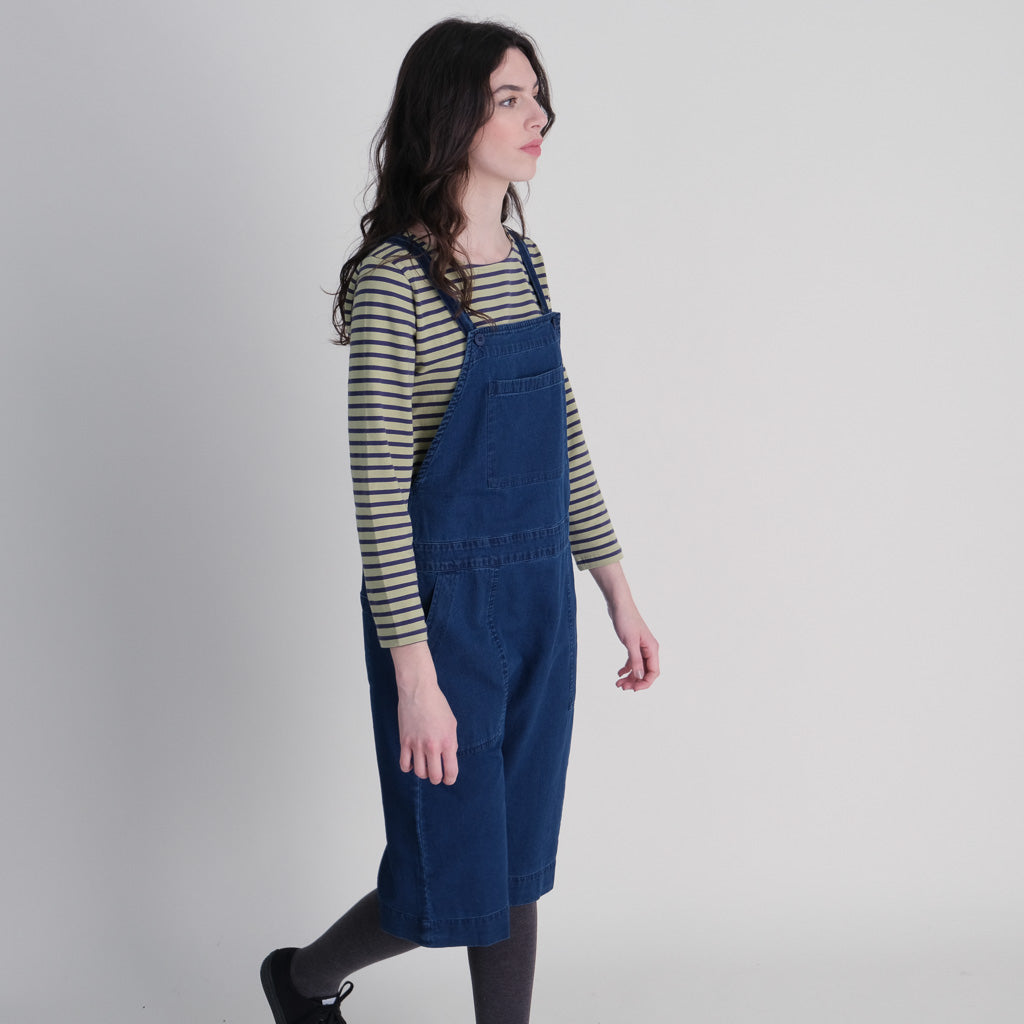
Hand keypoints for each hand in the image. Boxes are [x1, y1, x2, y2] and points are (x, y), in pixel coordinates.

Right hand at [390, 641, 458, 783]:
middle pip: (434, 776)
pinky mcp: (404, 741)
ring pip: (419, 773)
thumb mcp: (452, 724)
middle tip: (437, 774)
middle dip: (437, 778)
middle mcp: (433, 746)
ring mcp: (417, 745)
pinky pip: (404, 764)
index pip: (450, 771)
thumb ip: (451, 742)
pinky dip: (409, 767)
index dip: (450, 779)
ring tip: (425, 766)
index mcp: (448, 741)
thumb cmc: (437, 705)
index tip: (448, 779)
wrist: (419, 691)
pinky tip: (413, 761)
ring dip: (423, 773)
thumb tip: (449, 757)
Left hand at [588, 562, 660, 691]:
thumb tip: (640, 678)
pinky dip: (627, 668)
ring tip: (618, 683)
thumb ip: (635, 661)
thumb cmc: (626, 619)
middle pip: (646, 672)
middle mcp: (649, 649)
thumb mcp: (630, 642)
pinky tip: (619, 673)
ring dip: (630, 677)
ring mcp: (641, 647)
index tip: (633, 689)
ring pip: (639, 667)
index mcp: (652, 648)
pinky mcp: (633, 644)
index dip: (645, 683)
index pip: (653, 672)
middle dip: (636, 681)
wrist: (618, 604)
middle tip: (622, 687)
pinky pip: (632, 661)